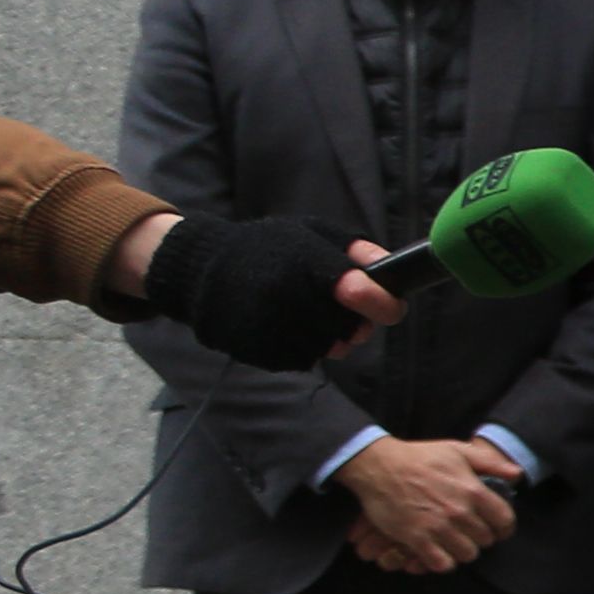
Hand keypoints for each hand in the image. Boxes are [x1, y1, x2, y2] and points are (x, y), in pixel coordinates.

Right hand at [133, 211, 400, 367]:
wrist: (200, 270)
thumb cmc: (267, 248)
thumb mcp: (312, 233)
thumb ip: (358, 250)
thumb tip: (394, 269)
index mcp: (306, 261)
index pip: (359, 291)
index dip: (382, 303)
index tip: (388, 306)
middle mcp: (288, 296)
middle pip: (351, 328)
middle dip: (355, 322)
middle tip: (338, 306)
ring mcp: (271, 326)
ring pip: (329, 348)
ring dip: (328, 336)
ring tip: (303, 312)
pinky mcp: (257, 350)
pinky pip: (302, 360)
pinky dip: (301, 347)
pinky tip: (283, 324)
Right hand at [339, 435, 518, 575]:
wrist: (378, 466)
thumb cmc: (419, 457)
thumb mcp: (457, 451)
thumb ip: (490, 463)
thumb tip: (517, 474)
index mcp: (473, 490)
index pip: (504, 520)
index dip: (504, 528)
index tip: (498, 530)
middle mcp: (459, 511)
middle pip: (485, 540)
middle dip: (481, 538)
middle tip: (470, 534)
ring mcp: (438, 526)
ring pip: (467, 554)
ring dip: (463, 551)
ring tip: (455, 543)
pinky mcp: (416, 538)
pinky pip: (441, 563)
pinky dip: (443, 562)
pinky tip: (438, 552)